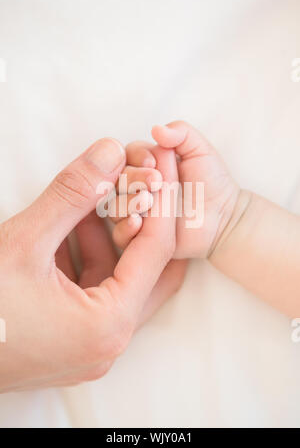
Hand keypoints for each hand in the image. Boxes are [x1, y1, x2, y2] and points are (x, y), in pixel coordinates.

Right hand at [0, 138, 179, 391]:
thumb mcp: (23, 242)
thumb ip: (72, 194)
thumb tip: (109, 152)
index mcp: (107, 325)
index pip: (156, 252)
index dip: (160, 203)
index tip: (159, 168)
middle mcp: (106, 343)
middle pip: (150, 270)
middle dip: (144, 221)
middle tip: (140, 184)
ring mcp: (89, 348)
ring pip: (120, 281)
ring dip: (111, 239)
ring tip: (96, 200)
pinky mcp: (70, 344)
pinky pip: (95, 294)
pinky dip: (89, 259)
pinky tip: (69, 231)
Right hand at [122, 121, 238, 258]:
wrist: (223, 217)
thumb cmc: (211, 182)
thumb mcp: (200, 150)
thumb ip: (181, 133)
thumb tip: (156, 129)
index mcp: (145, 164)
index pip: (126, 154)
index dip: (137, 156)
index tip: (155, 162)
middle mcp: (134, 187)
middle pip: (116, 180)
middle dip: (133, 179)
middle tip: (156, 183)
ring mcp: (134, 212)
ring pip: (114, 206)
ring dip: (128, 203)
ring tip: (149, 203)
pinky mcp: (138, 236)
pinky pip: (120, 234)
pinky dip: (126, 228)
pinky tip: (139, 223)